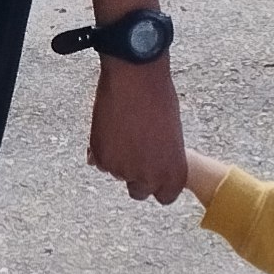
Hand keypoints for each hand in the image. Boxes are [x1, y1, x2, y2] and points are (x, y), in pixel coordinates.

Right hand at [88, 56, 185, 202]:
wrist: (135, 77)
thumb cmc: (158, 98)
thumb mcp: (171, 134)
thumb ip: (163, 156)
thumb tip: (150, 163)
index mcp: (173, 172)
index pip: (165, 196)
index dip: (158, 183)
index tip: (153, 170)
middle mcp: (149, 177)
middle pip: (139, 191)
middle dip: (135, 175)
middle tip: (134, 152)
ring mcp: (123, 170)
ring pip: (117, 173)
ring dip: (118, 158)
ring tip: (123, 130)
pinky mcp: (102, 158)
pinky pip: (100, 162)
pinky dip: (102, 149)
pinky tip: (109, 128)